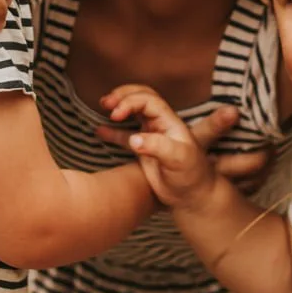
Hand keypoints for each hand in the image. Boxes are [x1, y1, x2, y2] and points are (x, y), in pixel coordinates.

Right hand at [94, 90, 269, 181]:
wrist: (192, 196)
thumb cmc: (191, 176)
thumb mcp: (179, 159)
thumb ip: (157, 147)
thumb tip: (134, 139)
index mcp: (170, 122)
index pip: (148, 100)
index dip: (130, 102)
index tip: (115, 114)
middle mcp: (160, 124)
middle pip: (141, 97)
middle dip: (123, 95)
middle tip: (106, 102)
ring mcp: (151, 136)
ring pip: (133, 112)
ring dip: (119, 106)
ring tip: (103, 104)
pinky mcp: (144, 150)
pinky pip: (125, 135)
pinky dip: (112, 131)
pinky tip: (99, 131)